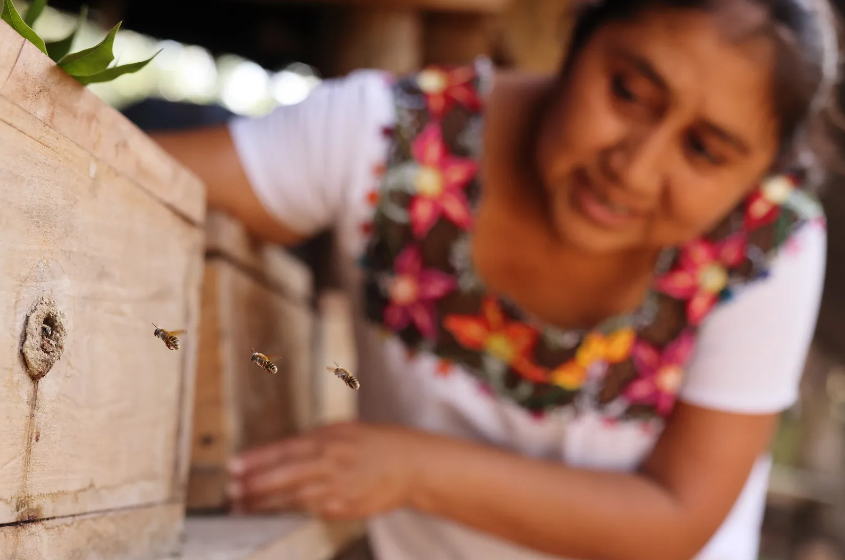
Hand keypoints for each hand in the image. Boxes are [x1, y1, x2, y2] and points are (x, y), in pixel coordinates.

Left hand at [226, 421, 422, 519]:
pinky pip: (311, 510)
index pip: (284, 450)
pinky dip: (291, 511)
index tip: (234, 466)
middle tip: (231, 492)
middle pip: (284, 478)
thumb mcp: (343, 430)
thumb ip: (313, 440)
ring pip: (293, 499)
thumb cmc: (375, 443)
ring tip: (243, 507)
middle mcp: (330, 464)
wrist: (410, 466)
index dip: (257, 460)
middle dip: (254, 487)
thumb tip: (282, 451)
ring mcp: (336, 489)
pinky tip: (273, 514)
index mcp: (328, 440)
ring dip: (265, 505)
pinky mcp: (343, 509)